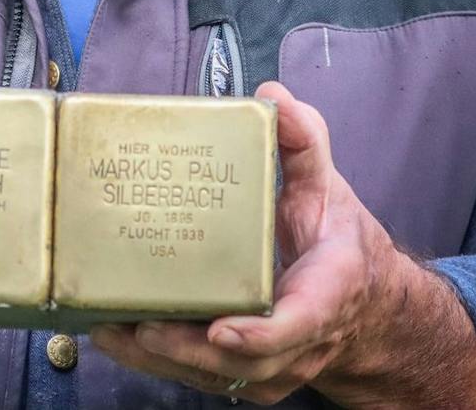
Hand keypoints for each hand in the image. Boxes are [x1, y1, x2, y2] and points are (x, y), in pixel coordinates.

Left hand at [87, 80, 407, 403]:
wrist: (366, 306)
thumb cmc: (338, 243)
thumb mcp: (328, 188)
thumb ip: (304, 142)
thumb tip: (272, 98)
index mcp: (329, 291)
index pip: (301, 321)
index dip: (263, 332)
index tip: (222, 327)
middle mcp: (303, 340)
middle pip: (245, 360)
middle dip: (188, 348)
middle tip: (139, 327)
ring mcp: (276, 365)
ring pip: (218, 376)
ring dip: (162, 360)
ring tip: (110, 332)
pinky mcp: (249, 374)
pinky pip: (203, 377)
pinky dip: (160, 364)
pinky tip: (116, 339)